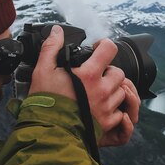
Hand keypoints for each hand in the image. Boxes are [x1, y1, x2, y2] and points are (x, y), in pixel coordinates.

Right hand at [28, 26, 139, 146]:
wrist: (48, 132)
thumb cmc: (45, 102)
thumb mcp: (43, 71)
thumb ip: (51, 48)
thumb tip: (56, 31)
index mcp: (89, 74)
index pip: (109, 49)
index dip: (104, 45)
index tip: (97, 49)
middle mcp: (102, 89)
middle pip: (118, 72)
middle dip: (109, 72)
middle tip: (96, 76)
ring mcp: (107, 107)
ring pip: (121, 91)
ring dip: (112, 90)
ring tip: (97, 93)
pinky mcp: (108, 122)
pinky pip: (120, 112)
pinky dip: (114, 110)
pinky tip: (100, 108)